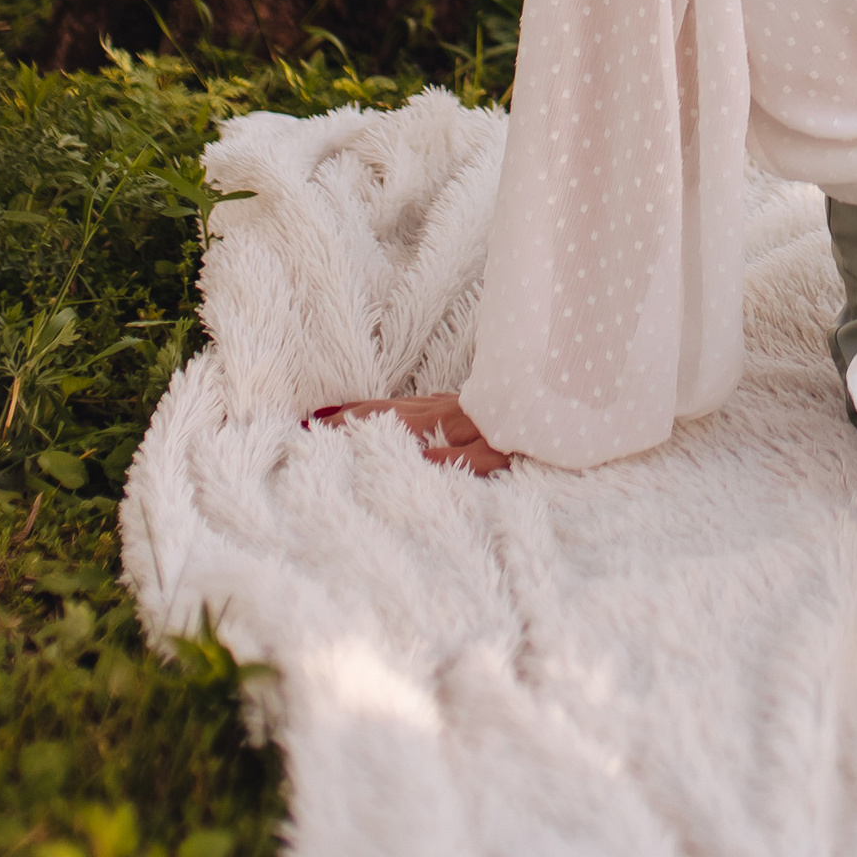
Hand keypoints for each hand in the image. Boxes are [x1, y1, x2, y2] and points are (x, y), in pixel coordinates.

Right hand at [307, 391, 513, 475]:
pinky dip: (387, 407)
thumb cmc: (520, 431)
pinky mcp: (455, 403)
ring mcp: (443, 402)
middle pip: (381, 410)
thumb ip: (455, 459)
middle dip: (344, 417)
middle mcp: (434, 408)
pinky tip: (384, 412)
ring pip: (393, 404)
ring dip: (361, 409)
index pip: (383, 421)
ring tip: (331, 416)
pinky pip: (410, 403)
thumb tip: (417, 461)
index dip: (349, 425)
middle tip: (309, 425)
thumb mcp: (493, 453)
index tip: (315, 430)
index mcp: (437, 421)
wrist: (547, 395)